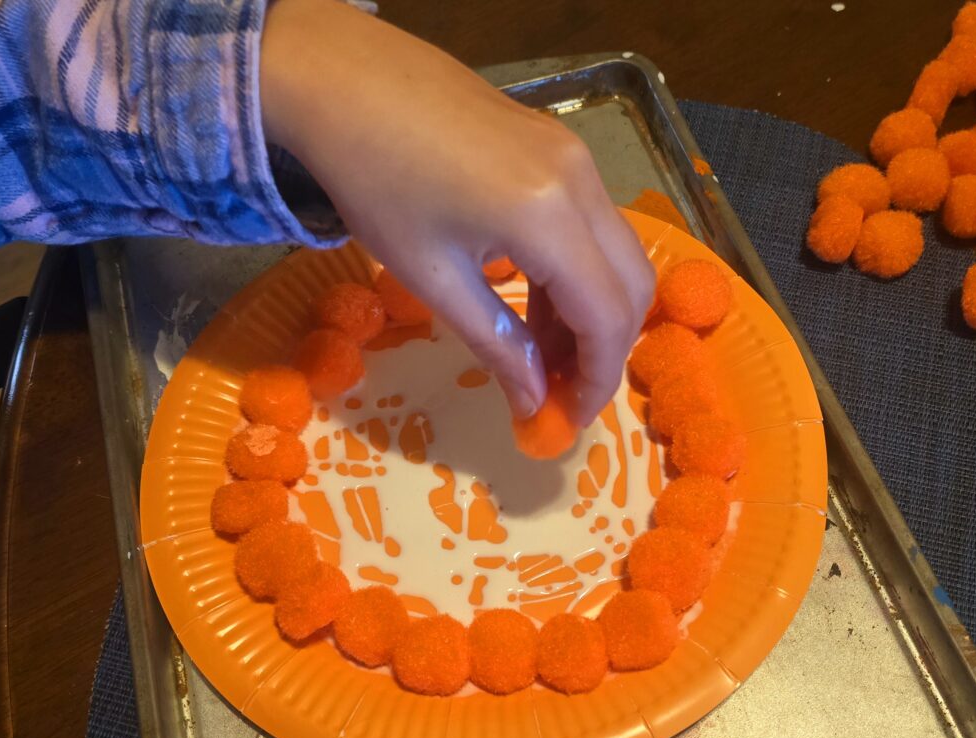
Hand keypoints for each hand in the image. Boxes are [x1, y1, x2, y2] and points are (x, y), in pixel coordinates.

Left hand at [260, 0, 653, 423]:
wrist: (343, 80)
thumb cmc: (375, 183)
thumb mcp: (434, 279)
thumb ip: (497, 346)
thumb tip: (534, 403)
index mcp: (548, 217)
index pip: (607, 316)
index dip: (597, 379)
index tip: (569, 419)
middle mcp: (581, 182)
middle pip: (631, 286)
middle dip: (604, 351)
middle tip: (561, 393)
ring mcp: (576, 158)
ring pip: (616, 255)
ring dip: (591, 314)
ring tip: (543, 357)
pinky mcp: (560, 147)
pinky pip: (591, 226)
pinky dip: (576, 275)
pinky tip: (536, 304)